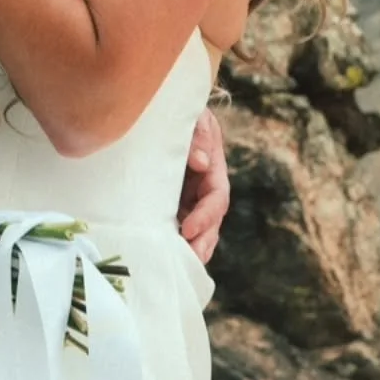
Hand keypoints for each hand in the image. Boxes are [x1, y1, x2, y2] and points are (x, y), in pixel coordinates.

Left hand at [178, 107, 229, 265]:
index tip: (189, 228)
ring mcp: (189, 199)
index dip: (205, 215)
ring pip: (197, 230)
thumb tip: (200, 162)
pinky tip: (162, 256)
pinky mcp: (172, 204)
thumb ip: (198, 135)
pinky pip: (176, 226)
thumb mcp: (195, 118)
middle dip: (202, 242)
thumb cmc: (181, 114)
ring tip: (180, 266)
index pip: (216, 198)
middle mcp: (204, 188)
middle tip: (189, 259)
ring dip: (192, 249)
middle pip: (211, 222)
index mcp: (213, 170)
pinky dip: (175, 243)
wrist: (164, 112)